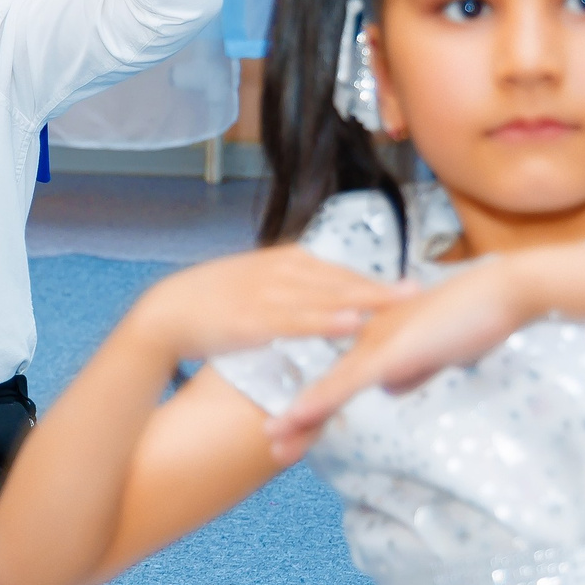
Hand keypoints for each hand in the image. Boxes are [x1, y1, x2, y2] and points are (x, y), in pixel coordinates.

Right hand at [130, 246, 411, 368]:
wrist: (163, 313)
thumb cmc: (201, 304)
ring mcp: (268, 295)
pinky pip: (301, 319)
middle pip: (341, 277)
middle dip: (381, 284)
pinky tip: (356, 322)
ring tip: (403, 302)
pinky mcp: (256, 320)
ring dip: (368, 297)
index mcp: (278, 262)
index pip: (334, 268)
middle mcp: (279, 272)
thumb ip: (279, 289)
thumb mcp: (246, 286)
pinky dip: (330, 319)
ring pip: (328, 295)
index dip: (370, 276)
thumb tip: (306, 299)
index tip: (404, 283)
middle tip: (420, 289)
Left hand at [267, 257, 533, 463]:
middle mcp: (367, 336)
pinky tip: (298, 415)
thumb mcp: (438, 351)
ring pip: (329, 385)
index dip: (316, 403)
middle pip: (325, 383)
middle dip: (298, 418)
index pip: (338, 376)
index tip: (292, 428)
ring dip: (300, 415)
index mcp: (376, 335)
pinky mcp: (392, 351)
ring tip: (272, 440)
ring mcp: (377, 343)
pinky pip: (349, 380)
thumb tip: (388, 389)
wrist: (502, 292)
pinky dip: (322, 399)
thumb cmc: (476, 318)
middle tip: (272, 443)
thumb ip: (411, 368)